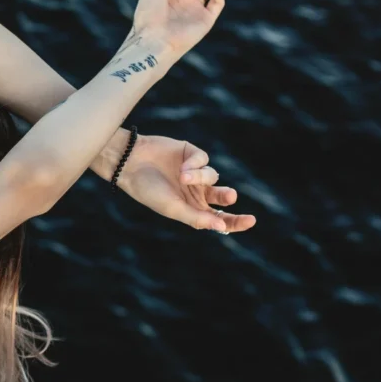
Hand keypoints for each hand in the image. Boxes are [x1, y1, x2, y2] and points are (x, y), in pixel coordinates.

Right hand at [116, 133, 256, 233]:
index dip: (235, 221)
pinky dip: (195, 163)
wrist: (130, 163)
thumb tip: (222, 227)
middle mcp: (195, 192)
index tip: (250, 221)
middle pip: (222, 197)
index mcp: (191, 209)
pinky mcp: (191, 154)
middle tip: (229, 196)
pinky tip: (182, 166)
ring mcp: (194, 172)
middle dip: (227, 196)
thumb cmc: (148, 190)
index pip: (219, 218)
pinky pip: (204, 159)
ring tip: (183, 177)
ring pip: (212, 175)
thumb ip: (197, 218)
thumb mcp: (173, 208)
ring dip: (200, 177)